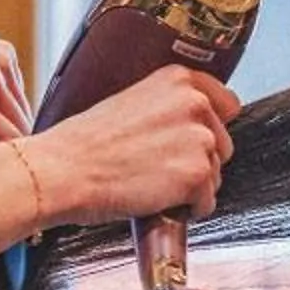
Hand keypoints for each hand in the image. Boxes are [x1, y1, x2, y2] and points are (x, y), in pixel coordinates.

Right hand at [26, 67, 238, 225]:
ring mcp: (199, 139)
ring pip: (214, 174)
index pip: (226, 103)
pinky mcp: (196, 174)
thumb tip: (190, 128)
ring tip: (153, 183)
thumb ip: (168, 108)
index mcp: (177, 80)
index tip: (193, 141)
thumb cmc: (84, 144)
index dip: (209, 128)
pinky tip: (158, 200)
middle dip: (197, 160)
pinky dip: (187, 210)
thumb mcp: (130, 103)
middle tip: (159, 167)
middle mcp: (194, 104)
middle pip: (222, 143)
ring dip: (190, 186)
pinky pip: (207, 202)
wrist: (63, 171)